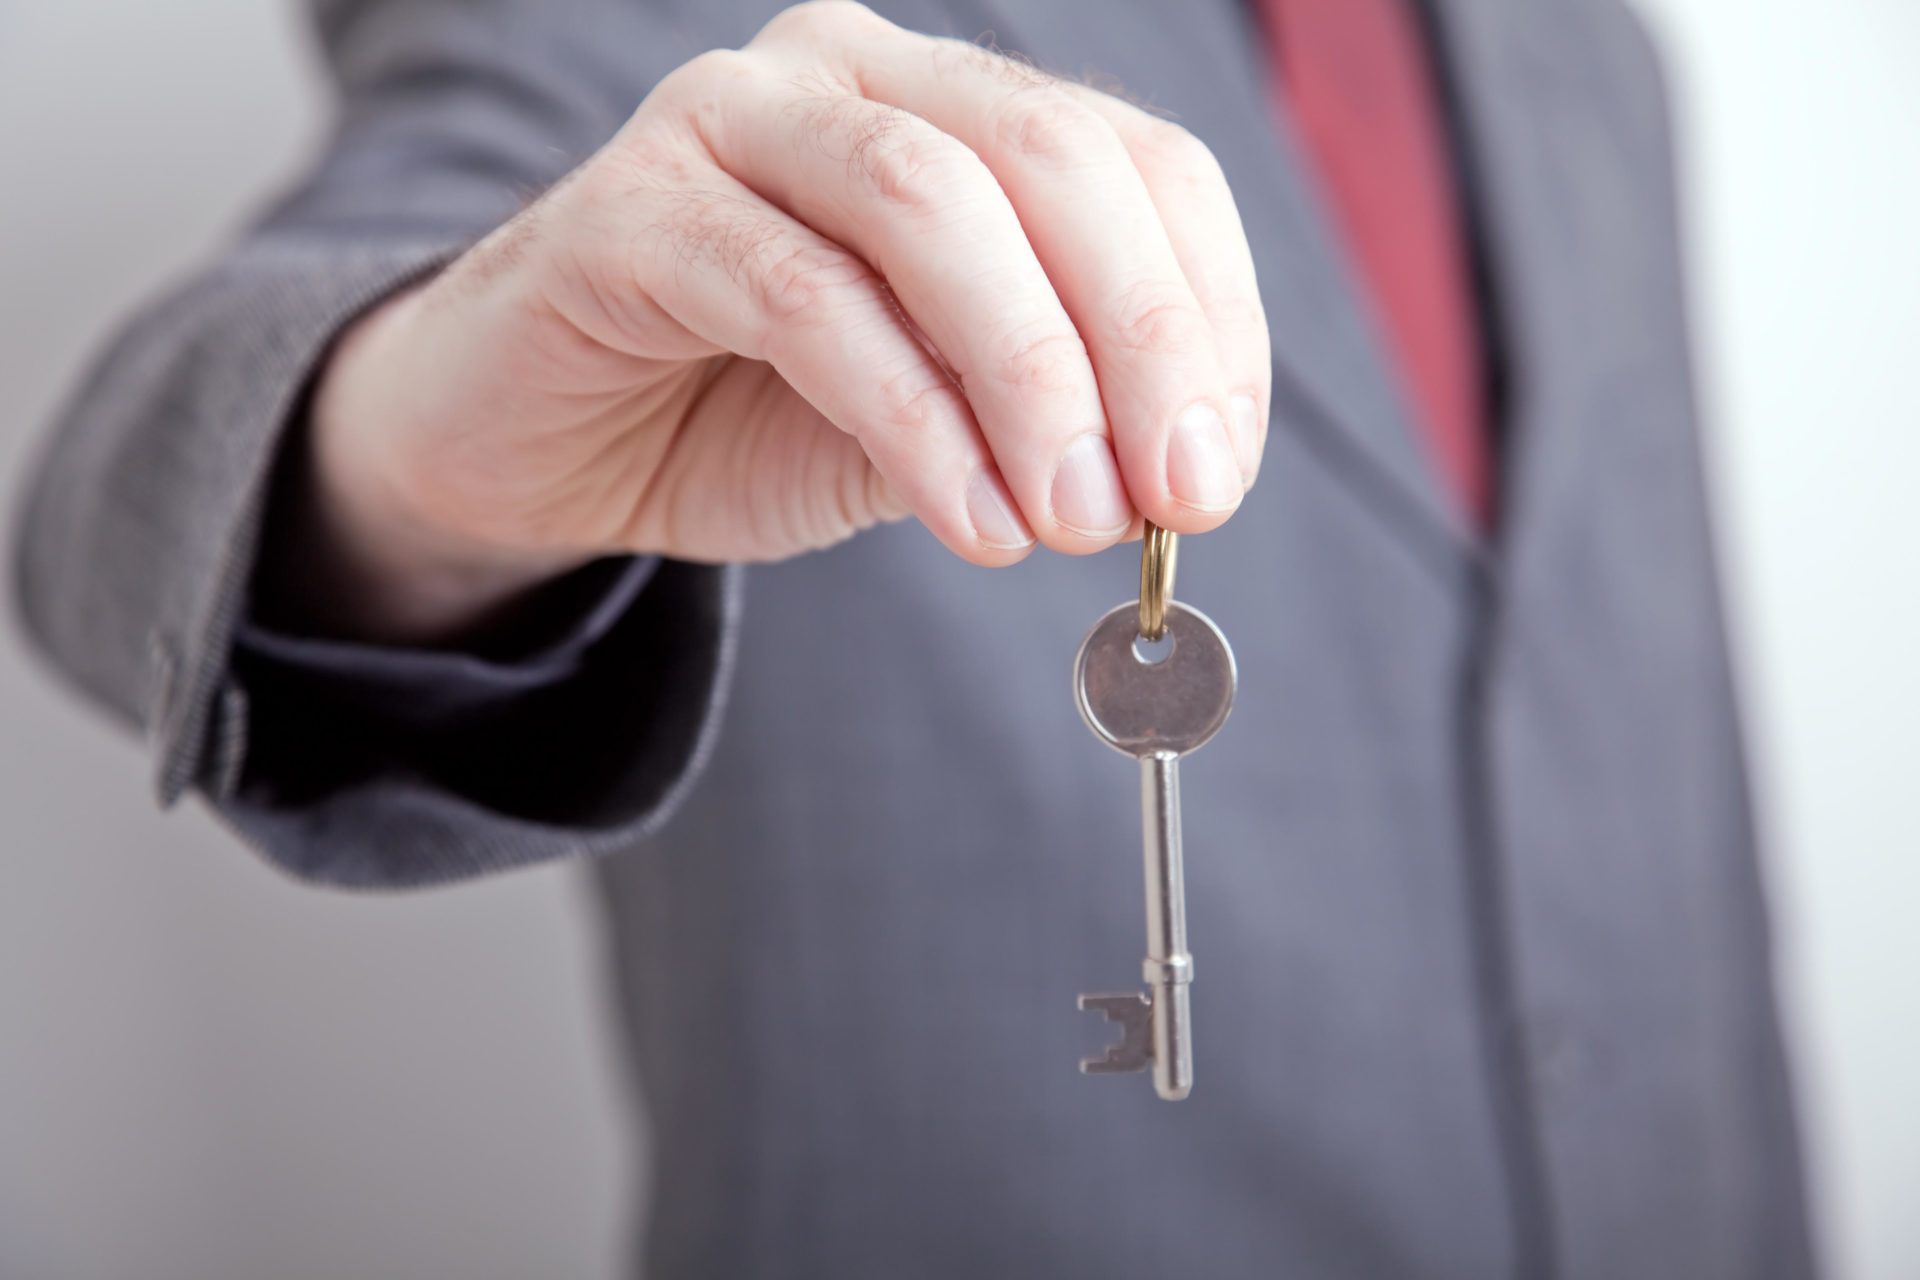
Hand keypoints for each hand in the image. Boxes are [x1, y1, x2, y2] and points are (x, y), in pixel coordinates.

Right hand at [289, 0, 1269, 642]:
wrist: (542, 443)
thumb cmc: (749, 412)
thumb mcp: (943, 420)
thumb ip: (1045, 417)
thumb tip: (1178, 473)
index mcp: (952, 104)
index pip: (1138, 165)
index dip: (1204, 314)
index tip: (1217, 470)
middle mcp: (853, 72)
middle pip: (1050, 159)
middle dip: (1136, 339)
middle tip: (1168, 499)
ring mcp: (734, 118)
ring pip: (930, 203)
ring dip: (1030, 375)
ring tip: (1070, 520)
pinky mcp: (634, 208)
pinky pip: (804, 296)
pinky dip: (911, 416)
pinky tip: (967, 518)